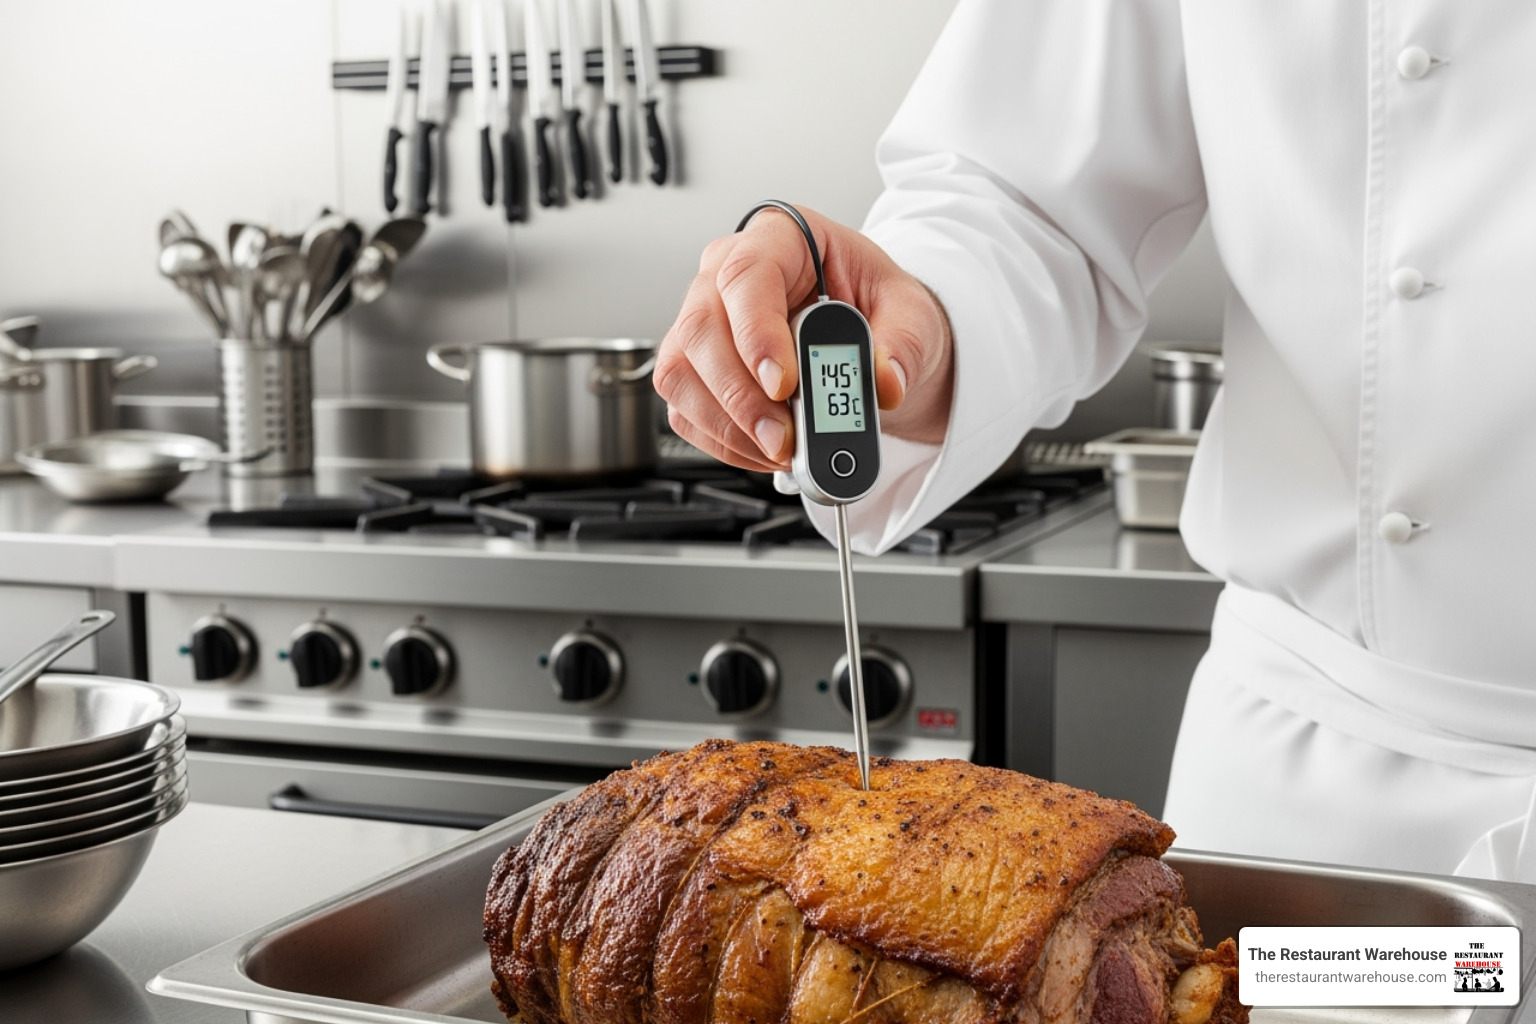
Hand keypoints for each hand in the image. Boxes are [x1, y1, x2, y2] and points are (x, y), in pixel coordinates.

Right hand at [655, 204, 953, 471]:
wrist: (867, 339)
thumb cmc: (878, 307)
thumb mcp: (911, 315)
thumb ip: (901, 346)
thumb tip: (884, 382)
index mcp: (780, 239)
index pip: (747, 275)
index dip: (757, 333)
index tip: (783, 384)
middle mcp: (725, 273)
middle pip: (700, 328)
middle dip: (739, 396)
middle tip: (783, 438)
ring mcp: (702, 320)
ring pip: (681, 373)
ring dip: (728, 425)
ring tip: (780, 449)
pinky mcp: (693, 368)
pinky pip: (685, 410)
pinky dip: (723, 441)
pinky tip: (764, 450)